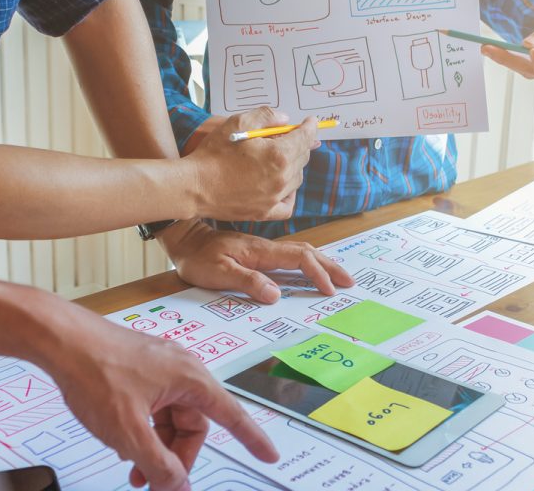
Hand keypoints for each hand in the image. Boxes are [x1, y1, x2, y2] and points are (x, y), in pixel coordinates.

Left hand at [42, 302, 277, 490]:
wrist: (60, 338)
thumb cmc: (94, 367)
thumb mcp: (128, 430)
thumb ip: (158, 463)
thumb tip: (177, 484)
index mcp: (190, 378)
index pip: (231, 415)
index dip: (252, 439)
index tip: (268, 455)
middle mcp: (180, 369)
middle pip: (193, 424)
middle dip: (177, 457)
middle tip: (159, 482)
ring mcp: (159, 368)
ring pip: (170, 418)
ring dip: (157, 446)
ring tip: (134, 469)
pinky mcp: (140, 370)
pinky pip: (154, 407)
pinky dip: (144, 429)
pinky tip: (124, 443)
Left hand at [157, 219, 354, 303]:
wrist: (184, 239)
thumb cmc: (197, 258)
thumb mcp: (217, 273)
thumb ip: (246, 281)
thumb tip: (276, 294)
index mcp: (261, 252)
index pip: (299, 259)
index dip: (317, 274)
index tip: (330, 291)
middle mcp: (267, 247)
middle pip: (308, 252)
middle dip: (330, 266)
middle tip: (349, 282)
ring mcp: (264, 249)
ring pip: (302, 252)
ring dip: (323, 263)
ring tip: (338, 277)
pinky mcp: (259, 253)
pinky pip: (291, 256)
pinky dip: (308, 262)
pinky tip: (312, 270)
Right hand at [185, 107, 317, 220]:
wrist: (194, 186)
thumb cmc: (213, 154)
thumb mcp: (237, 123)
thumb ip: (265, 116)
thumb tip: (285, 119)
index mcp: (278, 155)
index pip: (305, 138)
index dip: (310, 127)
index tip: (312, 122)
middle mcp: (282, 178)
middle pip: (302, 158)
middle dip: (300, 144)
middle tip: (292, 137)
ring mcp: (274, 198)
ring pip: (297, 179)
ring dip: (294, 166)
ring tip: (280, 158)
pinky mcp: (264, 213)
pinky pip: (288, 205)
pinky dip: (289, 194)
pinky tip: (283, 186)